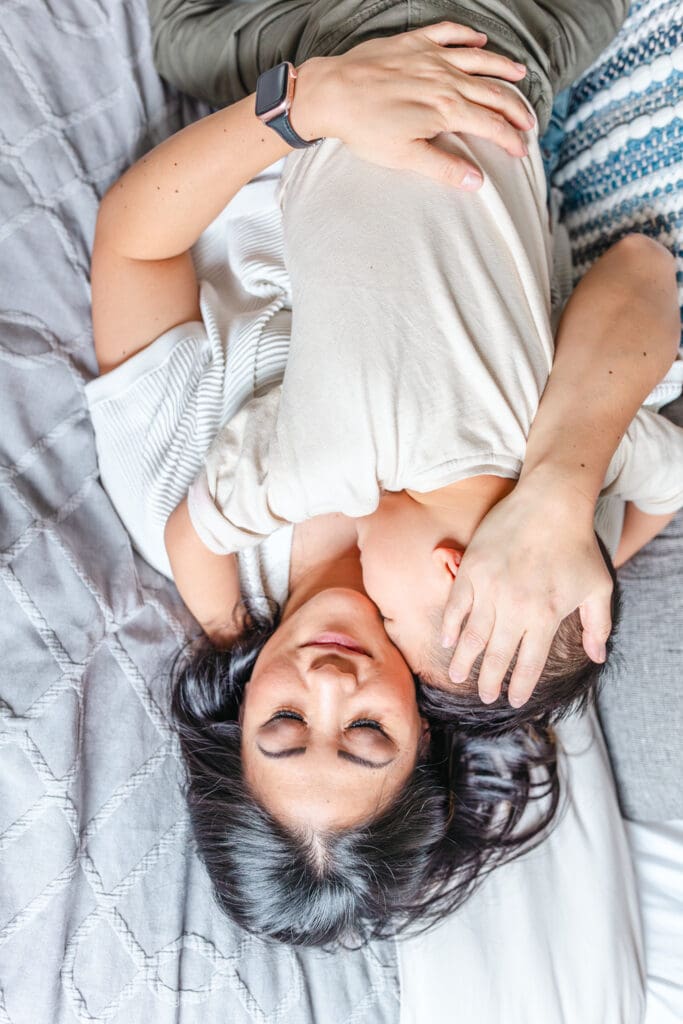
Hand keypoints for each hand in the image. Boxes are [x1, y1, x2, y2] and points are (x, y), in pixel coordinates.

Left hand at [294, 22, 534, 189]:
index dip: (511, 139)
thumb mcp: (405, 157)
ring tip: (520, 76)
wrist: (332, 93)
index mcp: (446, 109)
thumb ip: (443, 168)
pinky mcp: (413, 42)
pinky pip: (448, 33)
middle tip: (529, 122)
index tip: (522, 151)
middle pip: (493, 92)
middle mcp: (446, 79)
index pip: (491, 125)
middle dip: (516, 108)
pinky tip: (479, 39)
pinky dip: (467, 36)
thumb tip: (476, 181)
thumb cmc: (364, 128)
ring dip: (503, 68)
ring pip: (479, 59)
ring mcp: (430, 57)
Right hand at [440, 477, 613, 705]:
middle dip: (489, 682)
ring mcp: (491, 589)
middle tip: (484, 696)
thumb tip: (598, 658)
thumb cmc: (578, 545)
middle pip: (497, 656)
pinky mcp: (473, 570)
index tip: (513, 700)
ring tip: (458, 678)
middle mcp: (516, 608)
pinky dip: (451, 626)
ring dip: (464, 662)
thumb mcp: (599, 588)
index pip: (528, 663)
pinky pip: (456, 606)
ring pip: (472, 636)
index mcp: (546, 616)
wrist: (551, 503)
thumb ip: (598, 626)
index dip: (520, 686)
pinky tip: (448, 641)